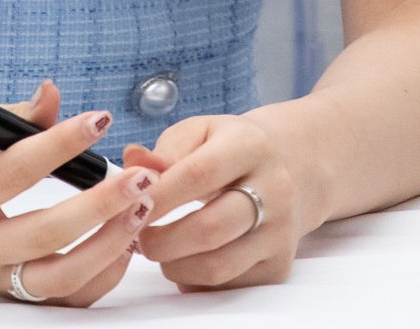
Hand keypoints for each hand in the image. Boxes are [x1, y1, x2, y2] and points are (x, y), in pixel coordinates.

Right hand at [0, 77, 159, 305]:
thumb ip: (9, 114)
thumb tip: (52, 95)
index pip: (14, 171)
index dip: (60, 144)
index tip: (100, 120)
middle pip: (44, 234)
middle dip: (99, 206)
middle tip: (138, 178)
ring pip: (59, 277)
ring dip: (107, 245)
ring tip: (140, 210)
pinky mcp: (10, 292)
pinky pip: (63, 296)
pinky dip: (100, 275)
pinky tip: (124, 244)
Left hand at [121, 112, 303, 290]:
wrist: (288, 168)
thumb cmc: (230, 148)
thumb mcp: (200, 132)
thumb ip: (165, 150)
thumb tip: (133, 163)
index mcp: (251, 146)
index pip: (199, 174)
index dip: (160, 195)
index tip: (131, 205)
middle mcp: (274, 189)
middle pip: (210, 229)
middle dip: (163, 240)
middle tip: (138, 236)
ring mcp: (280, 232)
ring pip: (218, 266)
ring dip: (175, 265)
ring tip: (158, 249)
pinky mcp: (279, 265)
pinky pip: (228, 286)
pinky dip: (196, 280)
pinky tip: (184, 260)